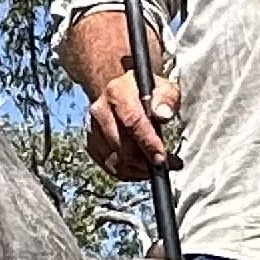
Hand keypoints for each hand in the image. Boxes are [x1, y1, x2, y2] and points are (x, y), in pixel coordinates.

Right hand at [86, 65, 181, 182]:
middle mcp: (100, 110)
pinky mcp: (92, 144)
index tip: (161, 158)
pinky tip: (141, 169)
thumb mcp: (162, 88)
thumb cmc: (144, 92)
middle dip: (144, 161)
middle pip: (121, 145)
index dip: (147, 143)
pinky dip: (128, 172)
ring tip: (154, 167)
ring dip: (137, 169)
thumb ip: (166, 99)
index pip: (131, 121)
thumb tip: (164, 114)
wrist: (118, 91)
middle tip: (163, 165)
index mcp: (117, 92)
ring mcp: (93, 129)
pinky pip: (109, 166)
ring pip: (113, 160)